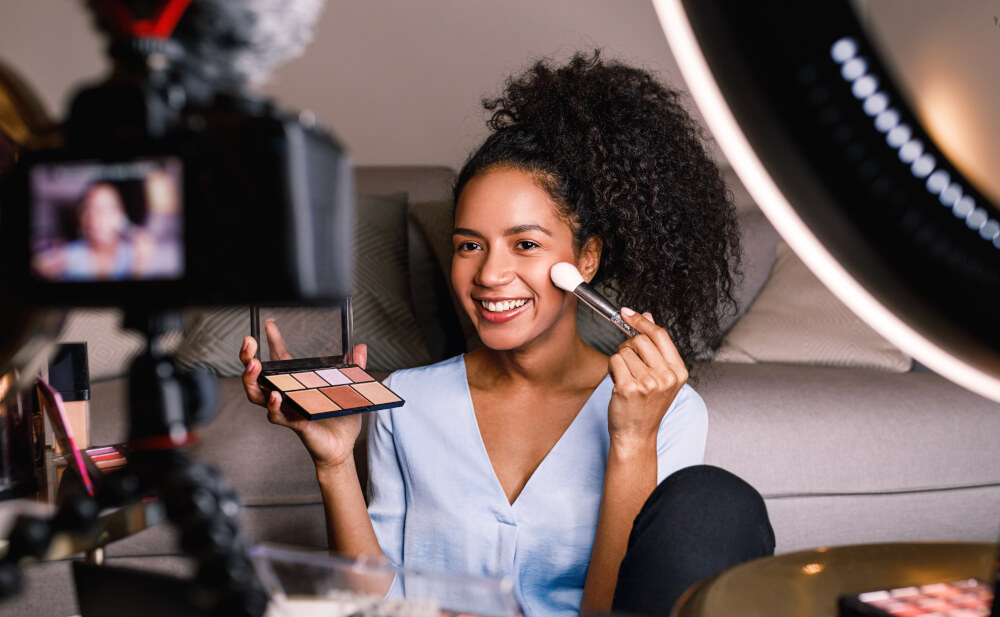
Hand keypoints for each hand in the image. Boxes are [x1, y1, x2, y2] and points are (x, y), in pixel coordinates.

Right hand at [239, 320, 368, 469]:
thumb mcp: (350, 389)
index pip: (278, 360)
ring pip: (258, 396)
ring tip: (254, 365)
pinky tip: (276, 395)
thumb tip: (360, 347)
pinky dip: (275, 406)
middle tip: (247, 344)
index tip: (270, 324)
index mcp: (296, 384)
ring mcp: (287, 410)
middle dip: (248, 359)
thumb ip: (354, 368)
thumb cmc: (340, 419)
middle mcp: (286, 396)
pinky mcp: (293, 423)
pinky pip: (277, 415)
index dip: (273, 341)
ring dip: (252, 380)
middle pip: (257, 376)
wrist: (342, 448)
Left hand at [607, 308, 687, 447]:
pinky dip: (612, 369)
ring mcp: (649, 383)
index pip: (660, 334)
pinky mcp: (630, 388)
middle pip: (640, 340)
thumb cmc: (646, 406)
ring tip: (626, 379)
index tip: (627, 313)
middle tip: (629, 364)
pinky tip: (618, 383)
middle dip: (628, 347)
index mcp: (678, 372)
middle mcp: (667, 377)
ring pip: (624, 350)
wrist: (636, 435)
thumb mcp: (659, 376)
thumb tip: (647, 315)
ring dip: (619, 361)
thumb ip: (655, 346)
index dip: (642, 321)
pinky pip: (614, 361)